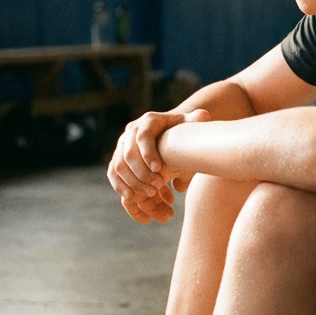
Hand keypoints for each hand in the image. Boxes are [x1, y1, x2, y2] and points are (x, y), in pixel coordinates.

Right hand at [108, 109, 208, 223]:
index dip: (148, 153)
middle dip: (142, 173)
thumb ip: (197, 120)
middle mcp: (131, 131)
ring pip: (118, 166)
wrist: (170, 133)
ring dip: (133, 182)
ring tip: (151, 193)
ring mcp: (122, 145)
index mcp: (149, 121)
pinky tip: (133, 198)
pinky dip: (120, 186)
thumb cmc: (183, 130)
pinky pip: (113, 173)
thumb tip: (202, 116)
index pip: (143, 137)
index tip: (159, 170)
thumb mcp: (190, 124)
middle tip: (158, 186)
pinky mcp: (118, 158)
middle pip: (128, 154)